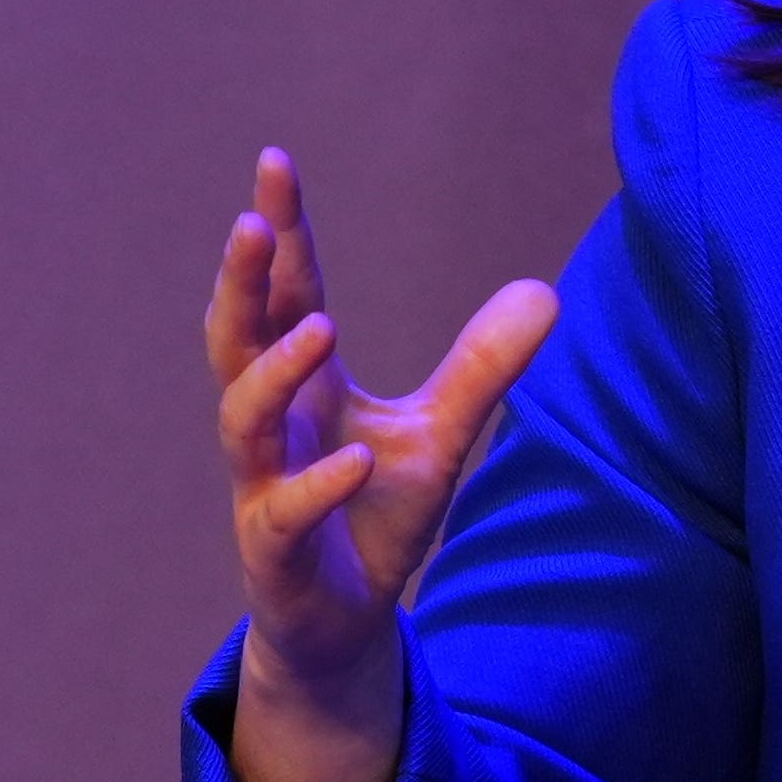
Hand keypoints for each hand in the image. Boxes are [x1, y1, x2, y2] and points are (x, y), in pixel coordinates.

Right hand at [205, 147, 557, 695]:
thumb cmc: (377, 511)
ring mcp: (263, 485)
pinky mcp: (274, 549)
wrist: (347, 619)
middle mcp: (272, 425)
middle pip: (237, 339)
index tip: (276, 163)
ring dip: (277, 371)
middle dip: (242, 281)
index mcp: (305, 386)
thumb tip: (544, 289)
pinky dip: (321, 484)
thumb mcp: (442, 431)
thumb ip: (482, 365)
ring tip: (321, 328)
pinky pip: (284, 511)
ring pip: (243, 418)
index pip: (288, 294)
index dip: (282, 233)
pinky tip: (360, 461)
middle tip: (251, 222)